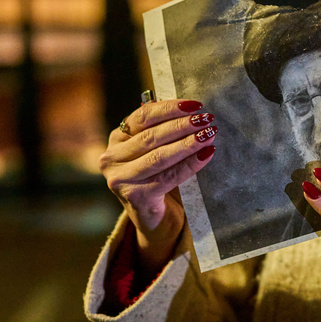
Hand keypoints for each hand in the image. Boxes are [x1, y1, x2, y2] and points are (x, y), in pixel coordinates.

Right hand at [99, 99, 217, 274]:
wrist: (153, 216)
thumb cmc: (157, 175)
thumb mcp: (153, 149)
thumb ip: (162, 129)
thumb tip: (191, 109)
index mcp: (116, 139)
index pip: (142, 117)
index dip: (169, 108)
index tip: (195, 105)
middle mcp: (111, 158)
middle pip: (151, 136)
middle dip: (182, 125)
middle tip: (206, 119)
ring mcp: (120, 179)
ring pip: (159, 156)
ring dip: (187, 143)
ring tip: (209, 134)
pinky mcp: (135, 196)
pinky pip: (168, 177)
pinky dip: (190, 164)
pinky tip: (206, 155)